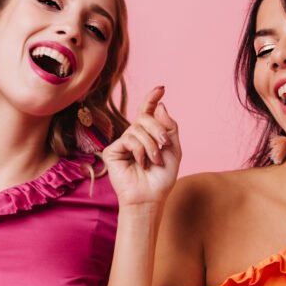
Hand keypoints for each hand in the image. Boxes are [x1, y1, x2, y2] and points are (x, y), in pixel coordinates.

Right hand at [101, 86, 180, 208]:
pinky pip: (129, 139)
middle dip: (158, 130)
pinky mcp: (112, 151)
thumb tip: (159, 105)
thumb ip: (168, 126)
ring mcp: (122, 143)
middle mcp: (133, 136)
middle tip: (164, 145)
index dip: (152, 98)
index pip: (148, 112)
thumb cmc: (161, 177)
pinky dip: (139, 151)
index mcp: (148, 135)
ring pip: (137, 128)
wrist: (150, 197)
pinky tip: (141, 163)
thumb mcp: (173, 149)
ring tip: (154, 160)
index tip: (161, 88)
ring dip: (151, 145)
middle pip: (145, 117)